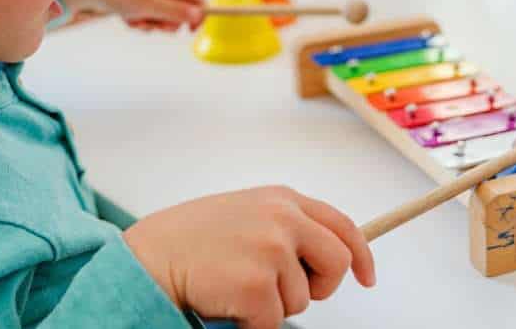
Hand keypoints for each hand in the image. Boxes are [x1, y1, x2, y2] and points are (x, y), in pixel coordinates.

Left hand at [67, 0, 203, 31]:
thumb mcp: (148, 6)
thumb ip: (175, 11)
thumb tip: (199, 14)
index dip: (198, 14)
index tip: (189, 31)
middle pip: (182, 4)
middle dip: (168, 20)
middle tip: (153, 26)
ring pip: (165, 9)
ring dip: (153, 20)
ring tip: (135, 20)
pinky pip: (151, 7)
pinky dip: (142, 16)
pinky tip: (127, 16)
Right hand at [123, 186, 376, 327]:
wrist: (149, 257)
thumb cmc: (189, 240)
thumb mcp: (245, 214)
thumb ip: (283, 224)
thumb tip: (320, 254)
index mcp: (281, 199)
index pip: (341, 225)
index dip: (361, 254)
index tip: (366, 277)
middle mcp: (282, 218)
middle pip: (337, 263)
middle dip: (320, 287)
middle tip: (286, 294)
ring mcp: (271, 249)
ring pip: (302, 300)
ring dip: (272, 305)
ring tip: (234, 285)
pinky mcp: (256, 284)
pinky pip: (273, 323)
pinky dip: (250, 323)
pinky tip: (225, 300)